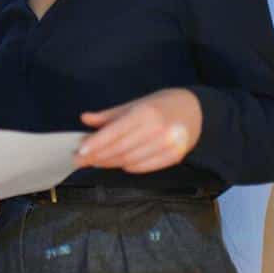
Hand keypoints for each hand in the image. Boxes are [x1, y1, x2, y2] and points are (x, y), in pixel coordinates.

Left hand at [77, 89, 201, 172]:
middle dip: (97, 156)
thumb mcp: (133, 104)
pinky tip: (117, 164)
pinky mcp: (175, 157)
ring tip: (94, 162)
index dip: (96, 143)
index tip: (79, 151)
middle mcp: (158, 130)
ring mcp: (168, 145)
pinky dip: (128, 167)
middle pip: (120, 149)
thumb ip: (108, 115)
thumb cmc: (159, 106)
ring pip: (130, 160)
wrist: (194, 110)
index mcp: (145, 113)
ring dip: (109, 163)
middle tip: (79, 160)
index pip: (115, 132)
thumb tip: (85, 119)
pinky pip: (144, 167)